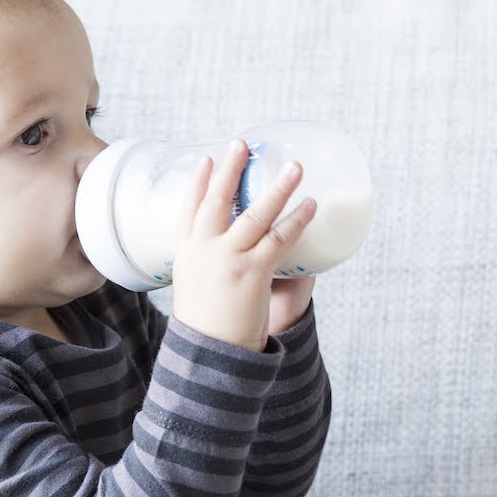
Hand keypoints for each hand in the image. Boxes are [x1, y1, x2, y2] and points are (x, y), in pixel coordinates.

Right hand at [170, 140, 317, 351]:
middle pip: (217, 201)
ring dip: (278, 187)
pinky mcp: (253, 271)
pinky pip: (279, 238)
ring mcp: (228, 259)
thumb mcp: (195, 286)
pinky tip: (310, 206)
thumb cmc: (207, 324)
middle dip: (229, 170)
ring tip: (294, 167)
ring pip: (255, 214)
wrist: (211, 352)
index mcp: (186, 252)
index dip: (197, 183)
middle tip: (242, 144)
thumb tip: (225, 252)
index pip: (188, 209)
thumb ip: (209, 265)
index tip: (205, 159)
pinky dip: (297, 220)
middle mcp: (204, 250)